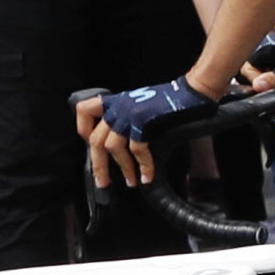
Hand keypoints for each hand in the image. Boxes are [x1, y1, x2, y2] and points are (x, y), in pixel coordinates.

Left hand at [85, 74, 208, 187]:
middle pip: (96, 139)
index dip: (83, 130)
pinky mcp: (142, 120)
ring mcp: (128, 113)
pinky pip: (136, 148)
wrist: (191, 91)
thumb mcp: (142, 104)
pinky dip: (143, 165)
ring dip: (123, 168)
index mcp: (115, 101)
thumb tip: (126, 144)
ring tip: (131, 181)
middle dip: (99, 165)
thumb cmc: (172, 99)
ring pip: (112, 147)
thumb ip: (128, 118)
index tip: (93, 145)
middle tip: (102, 182)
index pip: (84, 111)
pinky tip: (147, 175)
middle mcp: (117, 106)